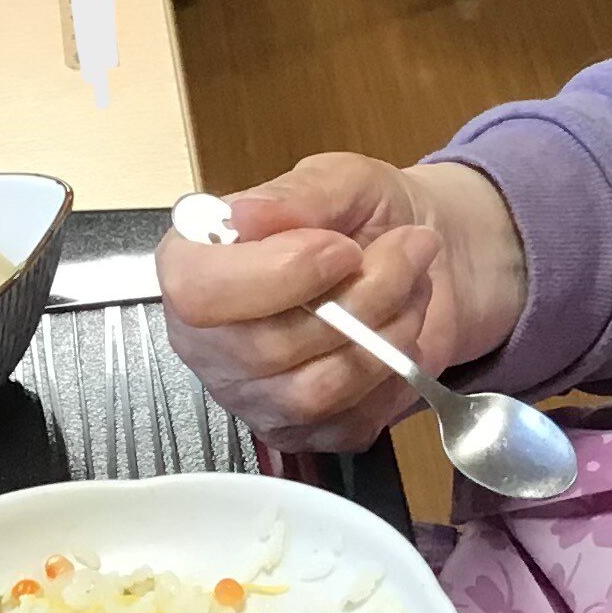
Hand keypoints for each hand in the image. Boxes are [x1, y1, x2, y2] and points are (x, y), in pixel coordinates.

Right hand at [154, 154, 528, 450]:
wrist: (416, 257)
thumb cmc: (365, 216)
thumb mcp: (341, 181)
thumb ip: (297, 196)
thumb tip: (243, 215)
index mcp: (195, 266)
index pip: (199, 294)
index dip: (278, 276)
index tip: (342, 249)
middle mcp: (209, 339)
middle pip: (267, 348)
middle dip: (360, 298)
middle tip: (409, 250)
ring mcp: (252, 394)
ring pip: (313, 392)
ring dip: (385, 336)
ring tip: (413, 287)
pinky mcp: (300, 431)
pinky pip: (349, 421)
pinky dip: (394, 376)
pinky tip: (402, 333)